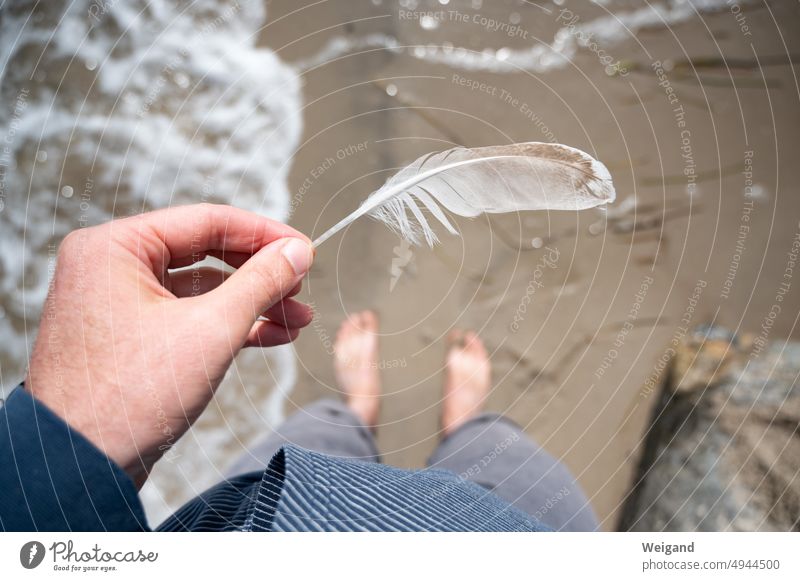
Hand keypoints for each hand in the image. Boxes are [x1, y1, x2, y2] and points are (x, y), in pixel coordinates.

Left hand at [25, 204, 314, 486]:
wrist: (79, 469)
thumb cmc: (129, 397)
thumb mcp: (211, 329)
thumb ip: (260, 282)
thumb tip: (298, 252)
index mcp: (115, 247)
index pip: (206, 221)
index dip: (264, 234)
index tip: (305, 249)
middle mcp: (111, 267)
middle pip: (205, 254)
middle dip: (261, 274)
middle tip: (301, 285)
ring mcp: (118, 304)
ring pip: (201, 290)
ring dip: (252, 303)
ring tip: (299, 318)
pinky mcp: (130, 338)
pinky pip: (188, 317)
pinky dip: (229, 325)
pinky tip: (271, 335)